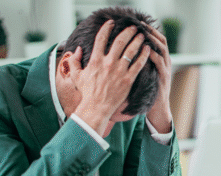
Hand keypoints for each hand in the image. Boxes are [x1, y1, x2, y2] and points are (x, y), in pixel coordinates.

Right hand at [68, 20, 150, 135]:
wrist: (97, 108)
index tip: (112, 23)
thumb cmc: (87, 93)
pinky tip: (147, 49)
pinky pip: (138, 64)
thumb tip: (77, 49)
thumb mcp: (76, 76)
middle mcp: (108, 63)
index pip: (101, 38)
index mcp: (95, 60)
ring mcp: (119, 71)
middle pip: (120, 41)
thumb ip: (73, 61)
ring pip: (131, 50)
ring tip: (142, 35)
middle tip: (134, 27)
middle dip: (128, 31)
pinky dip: (144, 55)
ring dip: (137, 40)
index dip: (107, 28)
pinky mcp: (128, 80)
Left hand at [142, 22, 172, 133]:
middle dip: (152, 32)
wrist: (157, 110)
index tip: (139, 24)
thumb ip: (141, 64)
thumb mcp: (146, 76)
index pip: (157, 41)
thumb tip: (129, 53)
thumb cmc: (148, 93)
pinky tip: (147, 49)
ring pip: (162, 50)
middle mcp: (165, 63)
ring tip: (144, 33)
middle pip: (161, 41)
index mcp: (160, 61)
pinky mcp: (163, 78)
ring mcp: (166, 70)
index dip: (150, 31)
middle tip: (141, 24)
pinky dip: (154, 55)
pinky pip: (160, 63)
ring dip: (154, 40)